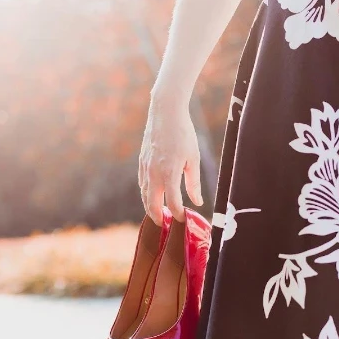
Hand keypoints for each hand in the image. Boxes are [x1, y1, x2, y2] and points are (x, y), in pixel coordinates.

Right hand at [139, 96, 202, 224]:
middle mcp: (154, 173)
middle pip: (151, 203)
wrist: (165, 112)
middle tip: (164, 226)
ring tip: (158, 214)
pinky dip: (146, 193)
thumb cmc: (183, 134)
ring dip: (149, 206)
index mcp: (169, 173)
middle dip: (157, 217)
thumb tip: (197, 202)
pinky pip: (142, 182)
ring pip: (144, 194)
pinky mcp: (141, 161)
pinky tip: (152, 195)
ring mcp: (145, 167)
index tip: (184, 220)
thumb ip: (193, 182)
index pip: (173, 202)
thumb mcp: (194, 158)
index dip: (178, 214)